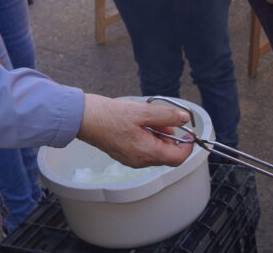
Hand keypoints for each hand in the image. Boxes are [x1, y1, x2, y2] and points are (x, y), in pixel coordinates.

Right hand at [77, 94, 194, 166]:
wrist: (84, 118)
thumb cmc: (109, 115)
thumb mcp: (143, 111)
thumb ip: (167, 116)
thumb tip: (184, 118)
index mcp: (147, 152)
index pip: (178, 158)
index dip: (187, 145)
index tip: (188, 132)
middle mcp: (140, 161)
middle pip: (167, 154)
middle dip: (170, 136)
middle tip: (162, 118)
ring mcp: (131, 159)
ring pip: (155, 151)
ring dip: (158, 135)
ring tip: (146, 117)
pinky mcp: (124, 154)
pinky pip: (144, 149)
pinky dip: (147, 136)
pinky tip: (137, 122)